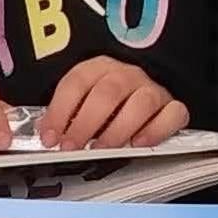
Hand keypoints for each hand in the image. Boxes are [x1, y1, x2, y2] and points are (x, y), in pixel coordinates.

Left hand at [39, 57, 188, 153]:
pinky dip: (157, 130)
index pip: (76, 83)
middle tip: (72, 147)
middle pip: (107, 92)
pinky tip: (139, 143)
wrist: (139, 93)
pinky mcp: (171, 106)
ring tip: (101, 149)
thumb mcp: (80, 102)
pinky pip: (172, 114)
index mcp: (98, 68)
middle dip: (85, 123)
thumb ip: (65, 115)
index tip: (49, 137)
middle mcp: (126, 75)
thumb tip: (45, 134)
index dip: (59, 111)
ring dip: (118, 130)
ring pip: (141, 103)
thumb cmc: (105, 102)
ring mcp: (151, 89)